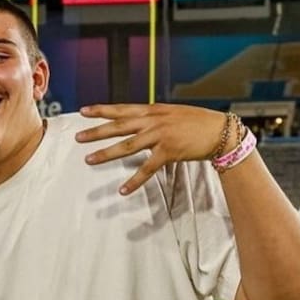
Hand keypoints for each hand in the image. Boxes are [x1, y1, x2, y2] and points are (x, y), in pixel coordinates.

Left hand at [75, 103, 225, 194]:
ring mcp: (161, 136)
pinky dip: (134, 181)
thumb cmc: (196, 122)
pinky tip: (122, 190)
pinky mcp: (169, 151)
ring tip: (89, 160)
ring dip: (107, 154)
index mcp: (153, 111)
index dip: (101, 110)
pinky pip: (147, 168)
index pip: (122, 109)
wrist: (221, 131)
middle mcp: (154, 121)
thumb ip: (152, 117)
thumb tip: (134, 121)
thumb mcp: (171, 113)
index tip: (83, 111)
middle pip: (119, 126)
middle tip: (77, 137)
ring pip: (127, 146)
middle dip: (96, 132)